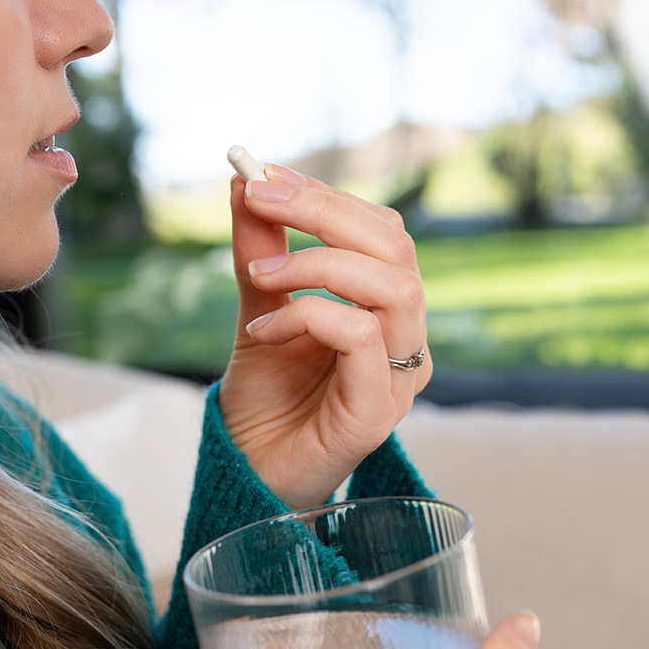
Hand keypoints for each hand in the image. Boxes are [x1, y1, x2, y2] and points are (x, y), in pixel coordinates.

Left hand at [218, 165, 432, 507]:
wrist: (249, 474)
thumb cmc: (265, 400)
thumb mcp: (258, 309)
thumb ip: (260, 250)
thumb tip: (244, 178)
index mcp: (384, 310)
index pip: (382, 233)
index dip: (328, 196)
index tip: (265, 174)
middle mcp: (404, 340)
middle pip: (396, 248)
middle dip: (325, 210)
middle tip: (260, 196)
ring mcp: (398, 377)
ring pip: (393, 286)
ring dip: (319, 262)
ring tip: (260, 274)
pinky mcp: (377, 412)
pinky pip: (362, 337)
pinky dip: (308, 315)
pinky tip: (263, 329)